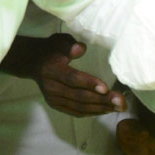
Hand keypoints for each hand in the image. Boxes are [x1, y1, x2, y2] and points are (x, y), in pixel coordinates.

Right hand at [2, 33, 125, 115]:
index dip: (89, 83)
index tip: (106, 88)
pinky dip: (92, 112)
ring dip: (100, 108)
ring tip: (119, 107)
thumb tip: (81, 48)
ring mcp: (53, 99)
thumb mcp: (59, 41)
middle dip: (102, 100)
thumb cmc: (51, 49)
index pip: (72, 78)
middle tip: (121, 101)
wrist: (33, 62)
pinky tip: (106, 110)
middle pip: (79, 96)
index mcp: (52, 70)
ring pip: (79, 107)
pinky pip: (76, 112)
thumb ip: (69, 45)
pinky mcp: (57, 105)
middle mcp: (51, 87)